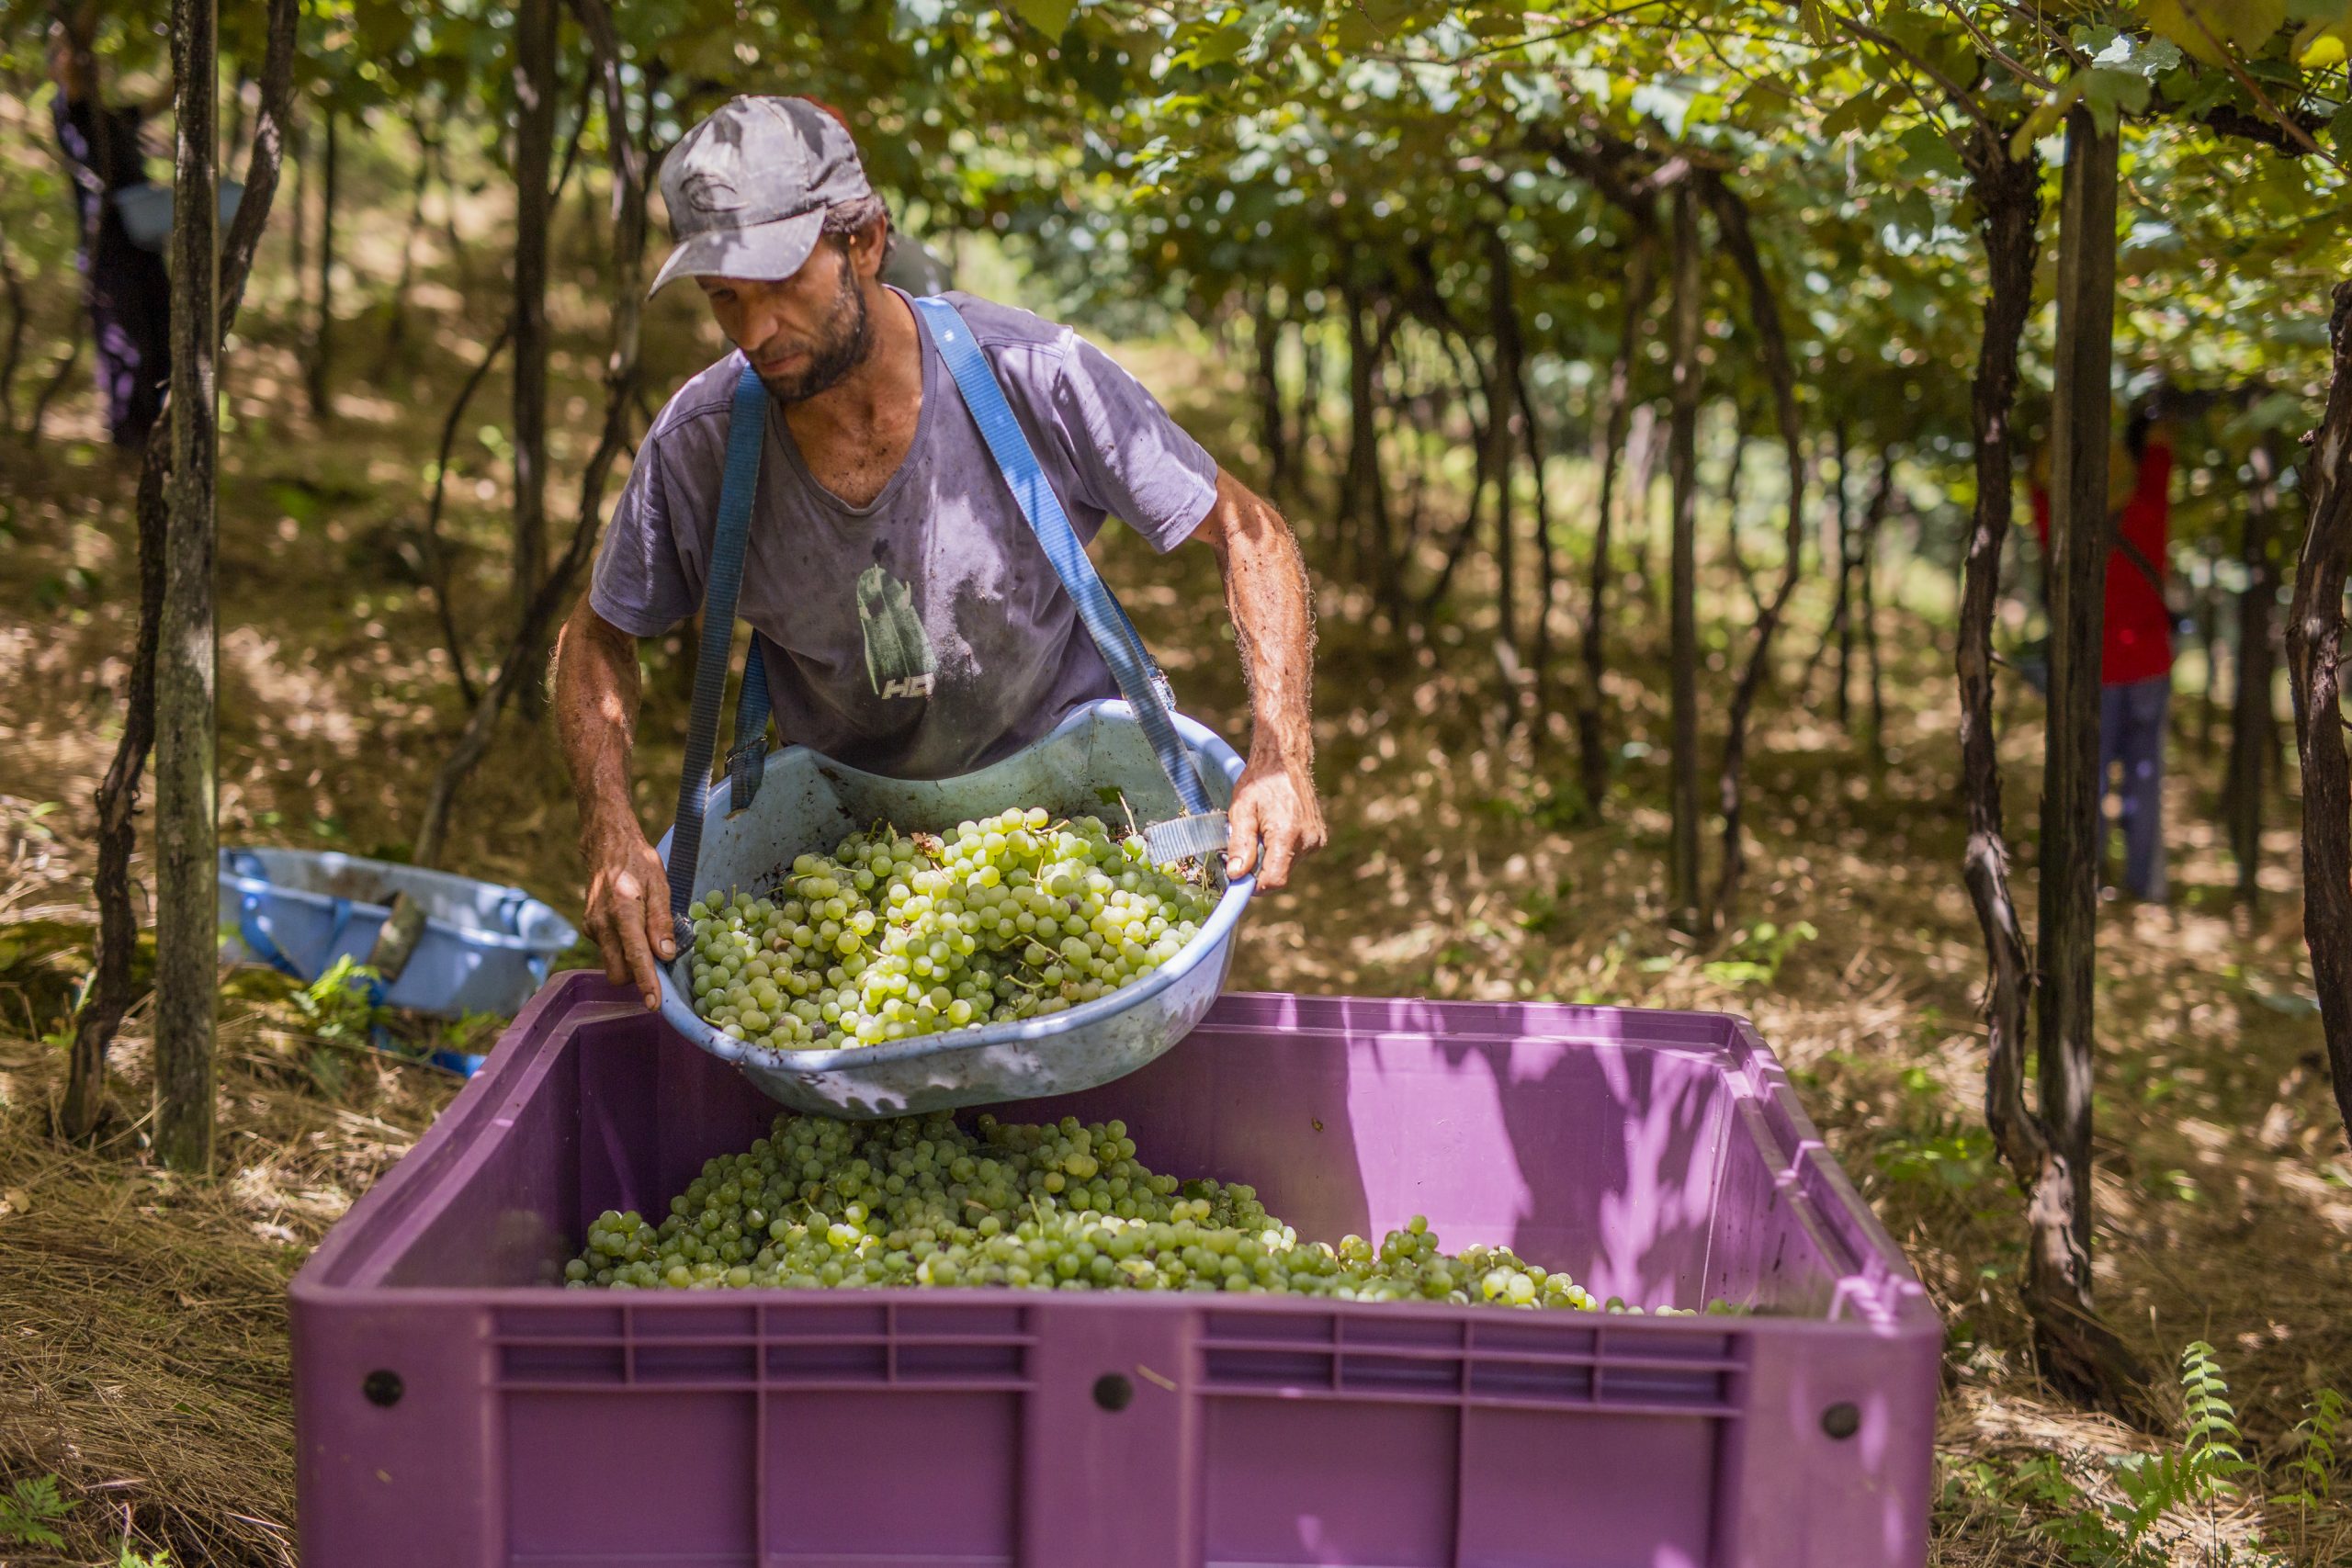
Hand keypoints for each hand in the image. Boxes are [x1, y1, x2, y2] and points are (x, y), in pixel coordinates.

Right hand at [583, 823, 677, 1009]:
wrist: (606, 844)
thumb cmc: (638, 862)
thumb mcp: (660, 885)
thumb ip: (661, 922)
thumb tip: (665, 956)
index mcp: (623, 911)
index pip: (635, 956)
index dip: (646, 982)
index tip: (654, 1004)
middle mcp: (601, 923)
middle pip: (617, 972)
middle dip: (637, 977)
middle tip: (658, 962)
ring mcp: (592, 926)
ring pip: (611, 963)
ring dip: (629, 962)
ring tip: (647, 937)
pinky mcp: (589, 927)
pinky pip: (607, 949)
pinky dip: (621, 948)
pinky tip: (632, 927)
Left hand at [1224, 758, 1325, 890]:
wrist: (1284, 761)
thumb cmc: (1260, 782)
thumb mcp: (1241, 810)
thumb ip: (1240, 844)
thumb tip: (1236, 875)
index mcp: (1287, 835)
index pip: (1274, 880)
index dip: (1254, 886)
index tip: (1239, 878)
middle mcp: (1308, 840)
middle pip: (1280, 875)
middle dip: (1260, 869)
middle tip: (1246, 845)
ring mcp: (1316, 840)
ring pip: (1288, 867)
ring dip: (1271, 859)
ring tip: (1262, 832)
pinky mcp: (1319, 838)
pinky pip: (1296, 857)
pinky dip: (1282, 851)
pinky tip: (1275, 830)